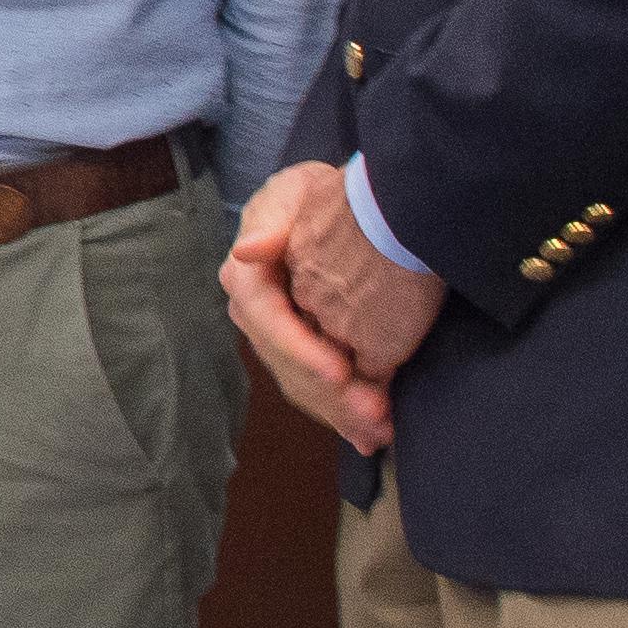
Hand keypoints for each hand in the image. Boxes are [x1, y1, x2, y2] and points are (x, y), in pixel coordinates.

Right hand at [222, 162, 409, 455]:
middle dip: (330, 395)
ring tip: (380, 429)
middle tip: (373, 414)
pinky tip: (373, 435)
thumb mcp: (294, 192)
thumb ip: (271, 220)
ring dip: (342, 413)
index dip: (301, 349)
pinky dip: (346, 414)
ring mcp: (282, 341)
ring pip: (305, 388)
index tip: (340, 369)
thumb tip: (246, 251)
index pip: (269, 322)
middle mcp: (257, 318)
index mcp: (249, 281)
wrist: (349, 206)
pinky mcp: (307, 356)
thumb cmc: (317, 197)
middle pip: (288, 367)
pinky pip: (320, 393)